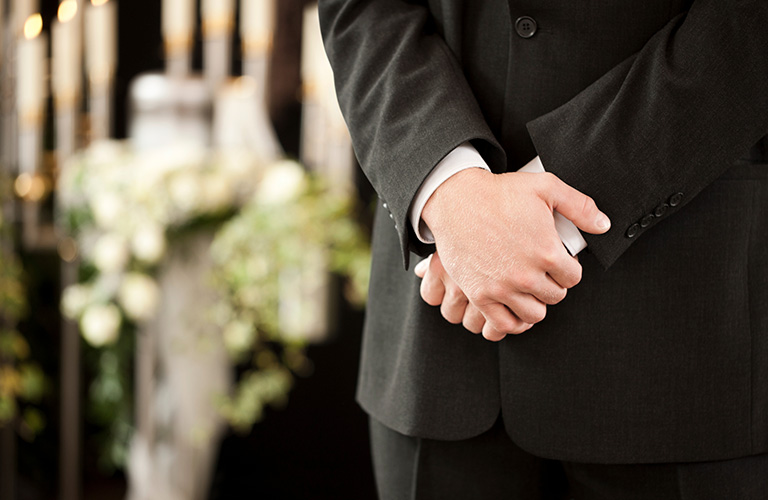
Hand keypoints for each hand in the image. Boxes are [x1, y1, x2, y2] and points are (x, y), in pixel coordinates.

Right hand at [420, 168, 609, 337]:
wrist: (456, 200)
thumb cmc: (498, 192)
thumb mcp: (545, 187)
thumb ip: (580, 207)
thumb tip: (603, 225)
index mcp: (546, 252)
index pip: (573, 278)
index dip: (568, 269)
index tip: (558, 263)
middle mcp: (526, 275)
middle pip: (554, 297)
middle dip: (552, 284)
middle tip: (542, 273)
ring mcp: (502, 288)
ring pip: (534, 314)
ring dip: (534, 302)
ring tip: (529, 289)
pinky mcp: (480, 295)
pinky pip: (504, 324)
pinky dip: (513, 321)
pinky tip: (514, 307)